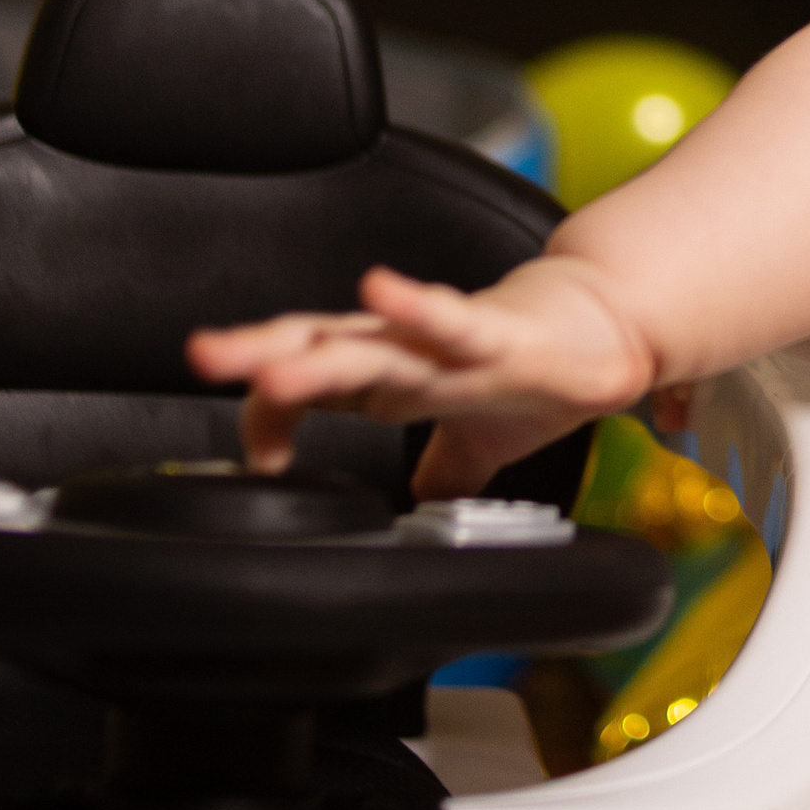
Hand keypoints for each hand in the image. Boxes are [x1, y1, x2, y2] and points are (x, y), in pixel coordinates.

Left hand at [187, 255, 651, 499]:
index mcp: (388, 374)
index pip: (308, 387)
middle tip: (203, 356)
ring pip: (371, 344)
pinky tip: (381, 290)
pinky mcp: (499, 335)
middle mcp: (403, 350)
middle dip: (256, 354)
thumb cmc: (533, 373)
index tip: (259, 462)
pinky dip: (416, 305)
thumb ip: (437, 473)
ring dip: (318, 356)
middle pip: (316, 349)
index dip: (270, 418)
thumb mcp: (472, 445)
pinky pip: (453, 321)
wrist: (606, 331)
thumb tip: (416, 520)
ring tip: (267, 366)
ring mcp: (445, 341)